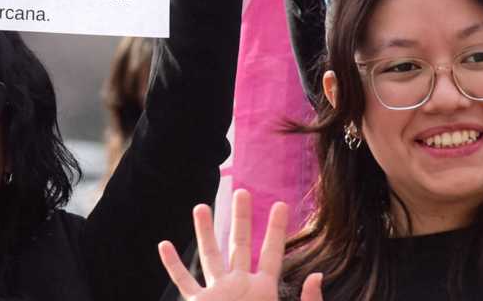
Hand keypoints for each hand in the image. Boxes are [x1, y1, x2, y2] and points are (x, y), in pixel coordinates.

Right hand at [158, 188, 323, 300]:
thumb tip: (318, 274)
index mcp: (264, 291)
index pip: (271, 253)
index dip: (277, 229)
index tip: (282, 204)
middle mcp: (240, 287)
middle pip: (240, 245)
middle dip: (241, 218)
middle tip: (242, 191)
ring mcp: (218, 294)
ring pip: (209, 256)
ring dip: (204, 232)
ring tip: (201, 206)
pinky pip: (184, 283)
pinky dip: (173, 266)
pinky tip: (165, 246)